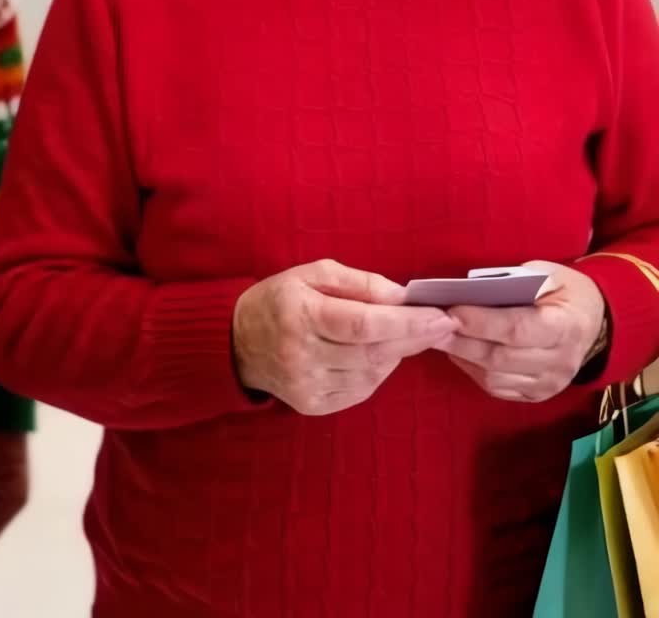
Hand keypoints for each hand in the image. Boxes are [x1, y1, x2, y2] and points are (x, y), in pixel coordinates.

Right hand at [232, 258, 456, 415]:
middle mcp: (302, 355)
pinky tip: (380, 354)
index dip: (406, 323)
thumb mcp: (314, 273)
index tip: (440, 316)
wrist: (238, 342)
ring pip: (371, 374)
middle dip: (414, 338)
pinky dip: (378, 371)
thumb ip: (359, 282)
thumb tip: (401, 296)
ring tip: (407, 335)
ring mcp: (306, 386)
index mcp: (301, 315)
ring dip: (397, 354)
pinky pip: (360, 390)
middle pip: (372, 351)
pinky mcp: (312, 405)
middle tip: (442, 325)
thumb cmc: (281, 298)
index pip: (363, 324)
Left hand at [444, 260, 605, 402]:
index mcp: (566, 326)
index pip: (517, 329)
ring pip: (495, 378)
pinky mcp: (538, 395)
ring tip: (439, 337)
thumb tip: (474, 289)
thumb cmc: (564, 291)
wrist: (593, 322)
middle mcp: (561, 361)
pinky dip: (473, 372)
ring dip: (462, 358)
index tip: (452, 310)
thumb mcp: (549, 273)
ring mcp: (550, 383)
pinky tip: (459, 354)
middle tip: (433, 325)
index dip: (482, 322)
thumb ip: (517, 281)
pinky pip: (498, 389)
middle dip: (462, 341)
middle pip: (500, 358)